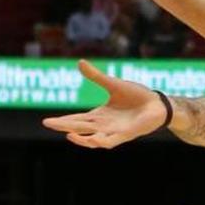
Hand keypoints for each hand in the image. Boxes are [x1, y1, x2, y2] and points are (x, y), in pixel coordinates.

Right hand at [43, 60, 168, 147]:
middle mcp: (103, 125)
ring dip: (82, 139)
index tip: (47, 121)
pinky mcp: (126, 134)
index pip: (76, 119)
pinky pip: (111, 141)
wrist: (157, 104)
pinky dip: (102, 141)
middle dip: (64, 127)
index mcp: (99, 115)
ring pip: (93, 140)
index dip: (62, 121)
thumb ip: (96, 76)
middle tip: (48, 124)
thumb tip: (80, 62)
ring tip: (68, 134)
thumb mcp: (113, 84)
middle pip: (80, 128)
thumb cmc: (136, 96)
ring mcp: (114, 132)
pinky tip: (93, 139)